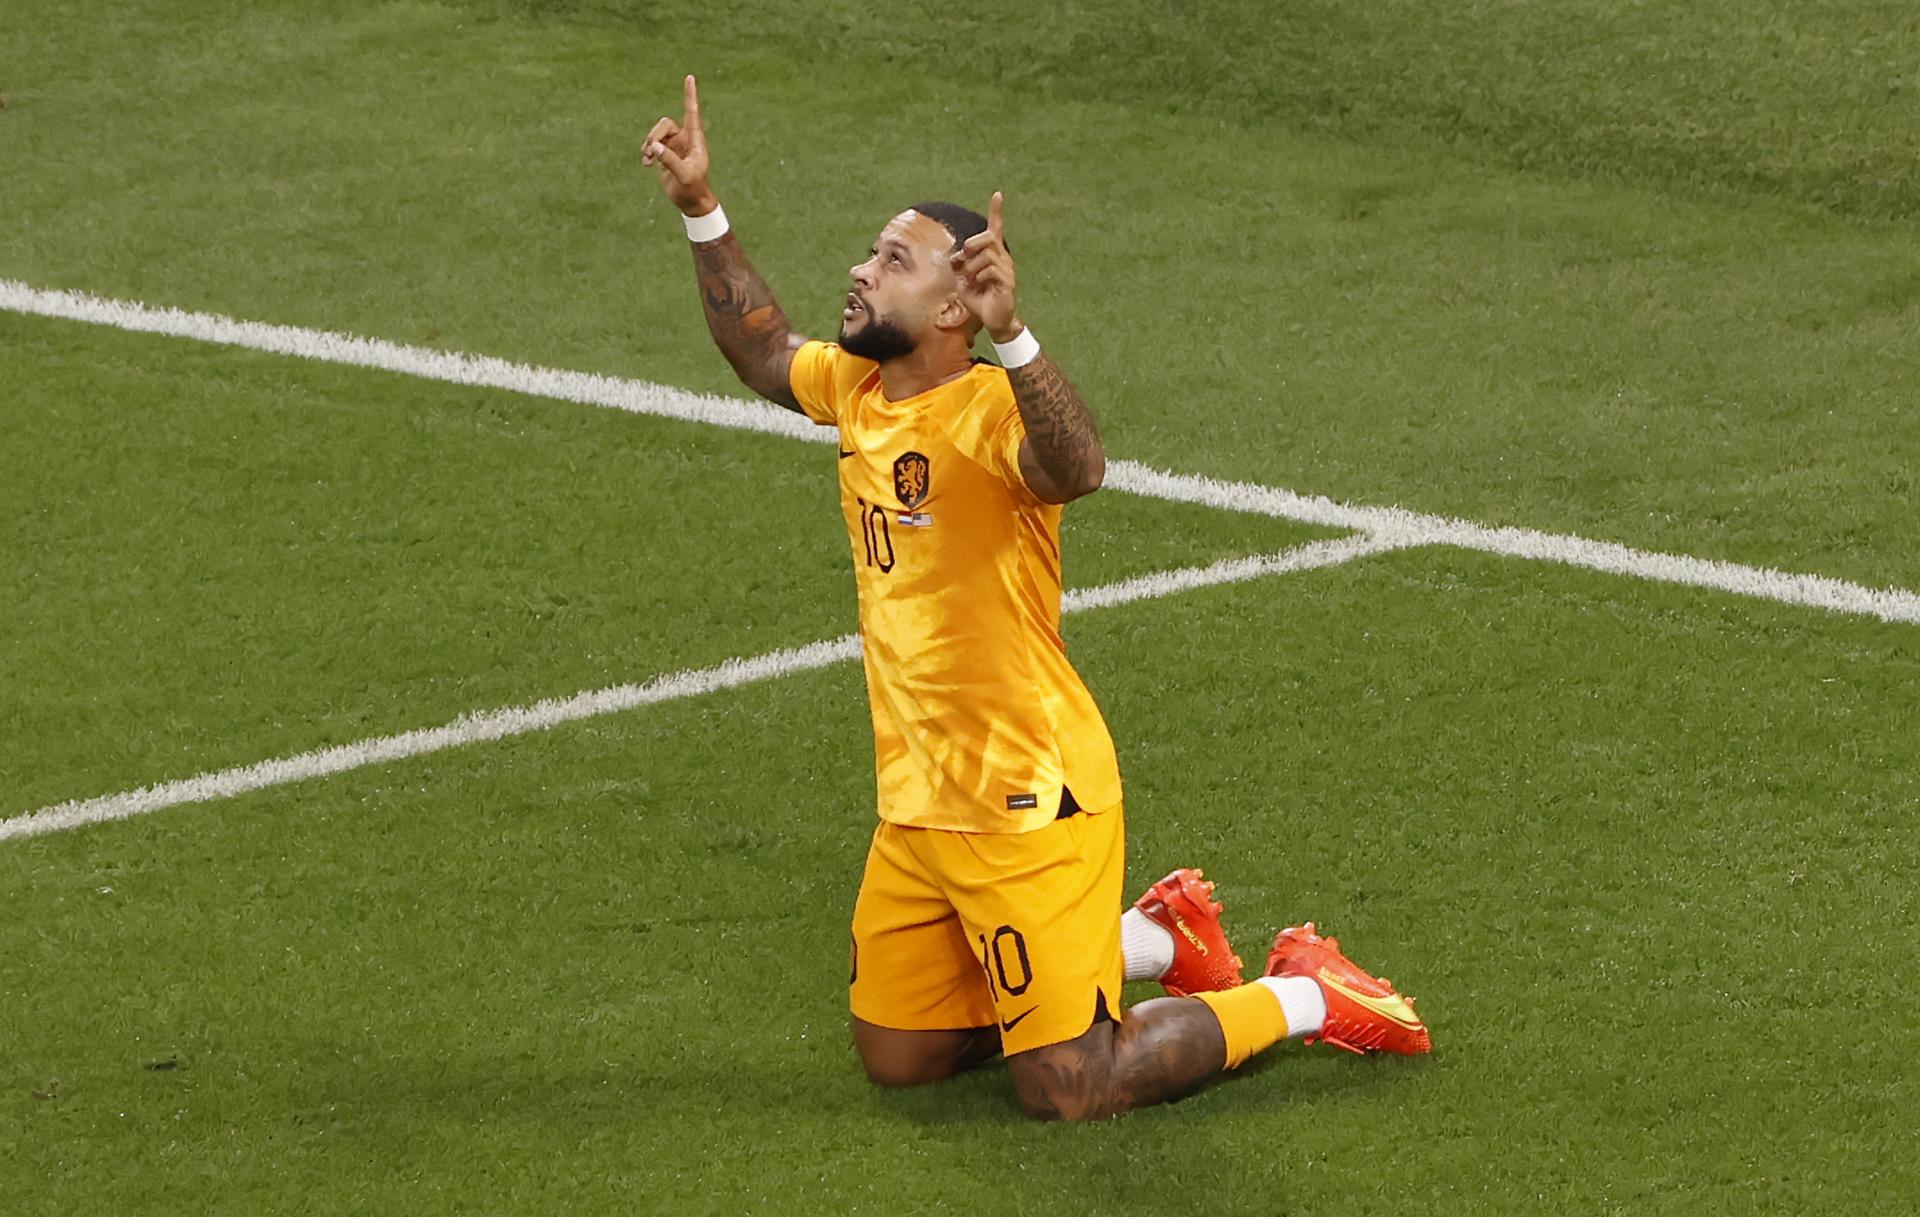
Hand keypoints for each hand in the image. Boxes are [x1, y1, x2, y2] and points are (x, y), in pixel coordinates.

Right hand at [642, 74, 718, 217]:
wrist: (691, 202)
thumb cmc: (694, 188)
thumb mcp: (684, 175)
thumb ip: (669, 160)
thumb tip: (653, 146)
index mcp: (695, 139)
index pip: (692, 112)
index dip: (690, 95)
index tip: (690, 77)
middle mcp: (684, 138)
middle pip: (664, 123)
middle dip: (654, 134)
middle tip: (650, 149)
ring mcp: (674, 145)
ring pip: (656, 133)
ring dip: (648, 144)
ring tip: (646, 159)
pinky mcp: (665, 154)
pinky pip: (651, 145)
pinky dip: (646, 152)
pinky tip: (646, 163)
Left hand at [951, 191, 1021, 342]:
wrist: (993, 319)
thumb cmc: (979, 298)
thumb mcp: (962, 280)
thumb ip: (958, 265)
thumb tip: (957, 256)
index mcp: (992, 254)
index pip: (995, 229)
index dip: (996, 212)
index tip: (998, 194)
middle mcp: (1002, 258)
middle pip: (987, 238)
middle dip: (971, 245)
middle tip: (964, 259)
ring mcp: (1006, 269)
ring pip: (985, 256)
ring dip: (971, 269)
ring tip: (972, 282)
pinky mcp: (1007, 282)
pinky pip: (989, 270)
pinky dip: (978, 278)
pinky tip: (980, 287)